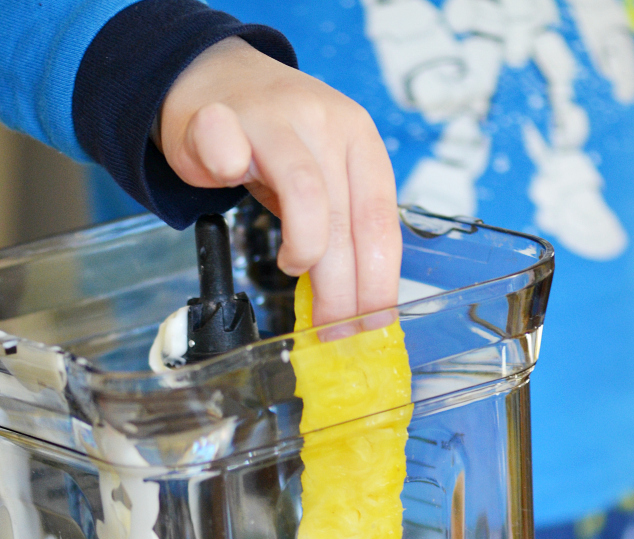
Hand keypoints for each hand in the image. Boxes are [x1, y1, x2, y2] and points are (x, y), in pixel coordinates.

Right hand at [158, 37, 400, 324]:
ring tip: (292, 268)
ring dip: (303, 249)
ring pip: (306, 195)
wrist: (215, 78)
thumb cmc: (272, 143)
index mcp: (361, 142)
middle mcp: (327, 123)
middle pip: (345, 220)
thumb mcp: (323, 179)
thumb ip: (339, 231)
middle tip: (334, 328)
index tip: (373, 323)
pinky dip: (226, 169)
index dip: (379, 281)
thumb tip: (356, 306)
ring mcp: (276, 117)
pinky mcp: (223, 116)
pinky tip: (228, 183)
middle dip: (342, 288)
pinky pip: (227, 150)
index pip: (381, 222)